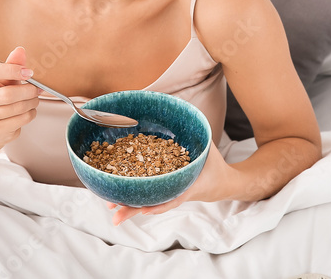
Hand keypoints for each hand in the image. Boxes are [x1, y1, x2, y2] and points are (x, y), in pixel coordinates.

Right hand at [0, 46, 38, 145]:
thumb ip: (11, 64)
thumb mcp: (1, 78)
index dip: (13, 70)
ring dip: (31, 102)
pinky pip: (19, 120)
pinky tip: (29, 109)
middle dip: (27, 90)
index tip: (28, 72)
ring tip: (34, 98)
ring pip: (15, 108)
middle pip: (6, 94)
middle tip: (36, 88)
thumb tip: (20, 51)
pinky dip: (30, 113)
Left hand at [107, 139, 232, 224]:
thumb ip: (197, 134)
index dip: (160, 204)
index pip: (174, 197)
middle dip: (133, 209)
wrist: (220, 184)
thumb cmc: (214, 165)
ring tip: (110, 207)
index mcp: (188, 185)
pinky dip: (134, 196)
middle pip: (152, 204)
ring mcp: (168, 194)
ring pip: (146, 202)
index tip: (145, 209)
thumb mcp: (208, 148)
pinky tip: (118, 197)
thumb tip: (186, 114)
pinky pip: (147, 195)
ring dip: (128, 205)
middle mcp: (175, 193)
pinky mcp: (163, 191)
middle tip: (115, 216)